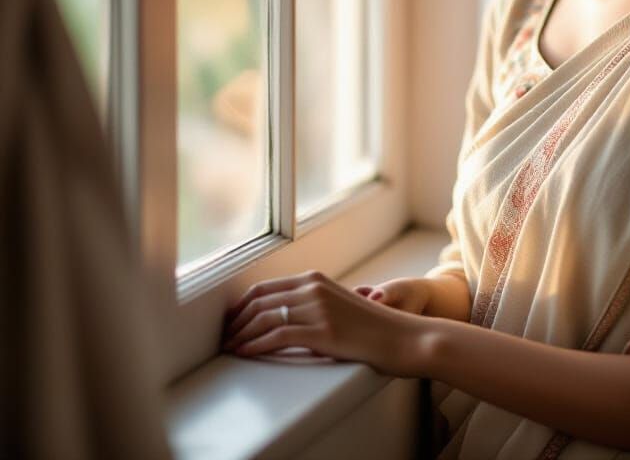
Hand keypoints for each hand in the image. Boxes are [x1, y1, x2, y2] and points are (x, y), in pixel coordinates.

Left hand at [221, 269, 426, 375]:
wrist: (402, 337)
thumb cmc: (372, 328)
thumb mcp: (340, 306)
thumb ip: (314, 305)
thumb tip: (287, 316)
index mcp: (316, 280)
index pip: (266, 288)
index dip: (242, 305)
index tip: (231, 321)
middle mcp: (314, 288)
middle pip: (260, 301)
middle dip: (236, 321)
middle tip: (224, 337)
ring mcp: (317, 308)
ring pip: (264, 318)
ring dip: (241, 335)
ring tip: (230, 348)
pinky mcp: (321, 331)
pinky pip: (277, 336)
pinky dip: (255, 345)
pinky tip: (245, 353)